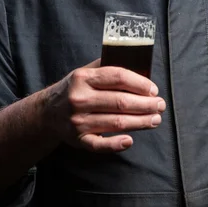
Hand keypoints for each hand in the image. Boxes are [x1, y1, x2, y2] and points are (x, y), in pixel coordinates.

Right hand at [42, 59, 165, 152]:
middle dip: (145, 104)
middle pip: (120, 101)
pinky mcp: (78, 140)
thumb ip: (106, 67)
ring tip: (155, 119)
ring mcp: (78, 121)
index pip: (117, 77)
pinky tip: (130, 140)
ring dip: (140, 122)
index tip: (153, 89)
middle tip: (160, 105)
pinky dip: (115, 144)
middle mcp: (79, 98)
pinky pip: (99, 145)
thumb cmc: (74, 89)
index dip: (139, 83)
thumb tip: (137, 62)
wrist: (47, 113)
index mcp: (83, 78)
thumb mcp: (84, 72)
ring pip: (116, 122)